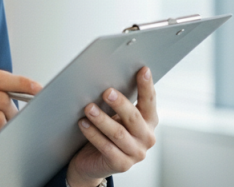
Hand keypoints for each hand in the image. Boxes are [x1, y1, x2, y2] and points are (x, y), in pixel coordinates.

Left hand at [66, 67, 158, 186]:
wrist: (93, 162)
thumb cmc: (105, 133)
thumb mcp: (114, 116)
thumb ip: (114, 102)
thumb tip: (100, 79)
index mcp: (148, 121)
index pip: (149, 101)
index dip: (147, 86)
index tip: (143, 70)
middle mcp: (146, 137)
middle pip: (134, 118)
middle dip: (120, 104)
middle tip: (106, 91)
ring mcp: (135, 153)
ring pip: (118, 134)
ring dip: (102, 120)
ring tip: (88, 108)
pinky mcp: (121, 164)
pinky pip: (106, 147)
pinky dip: (94, 135)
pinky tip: (83, 124)